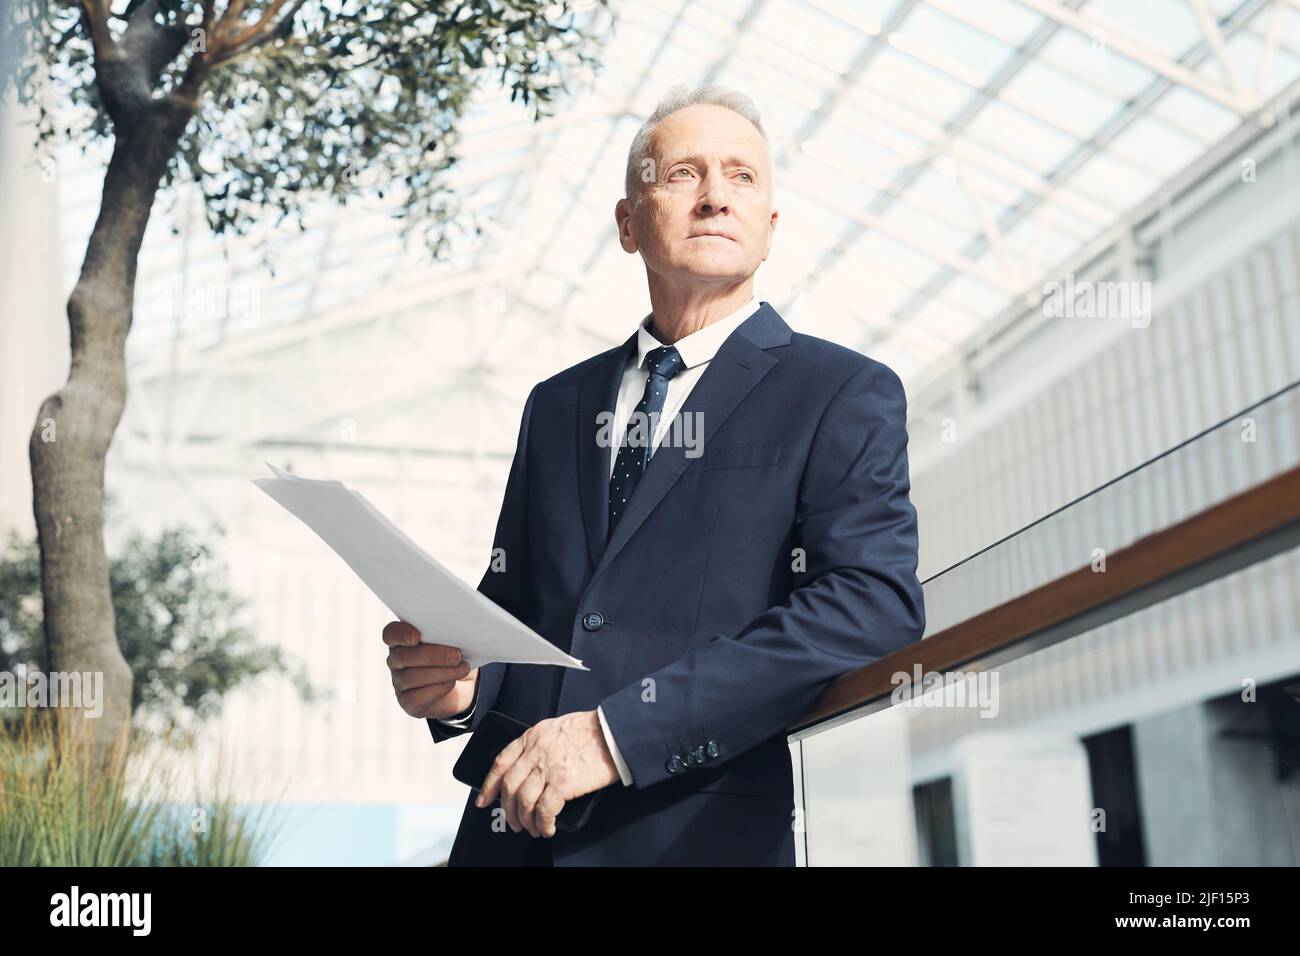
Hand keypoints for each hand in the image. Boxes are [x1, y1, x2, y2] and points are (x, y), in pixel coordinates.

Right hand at [382, 621, 476, 718]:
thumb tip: (455, 632)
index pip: (391, 634)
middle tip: (457, 655)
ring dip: (441, 673)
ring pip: (411, 677)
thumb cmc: (454, 656)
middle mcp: (396, 660)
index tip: (417, 636)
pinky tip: (451, 683)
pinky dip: (437, 689)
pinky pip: (415, 698)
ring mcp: (399, 682)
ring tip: (462, 669)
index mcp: (403, 639)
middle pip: (403, 656)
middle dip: (433, 656)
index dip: (401, 634)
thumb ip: (446, 634)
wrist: (462, 685)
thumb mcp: (453, 641)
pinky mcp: (407, 701)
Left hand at [475, 710, 618, 837]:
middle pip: (509, 786)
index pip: (501, 762)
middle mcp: (535, 751)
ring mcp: (548, 767)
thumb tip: (532, 769)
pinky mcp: (563, 783)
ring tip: (532, 829)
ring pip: (523, 801)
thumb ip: (541, 744)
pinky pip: (544, 810)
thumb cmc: (592, 730)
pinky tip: (548, 829)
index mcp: (532, 736)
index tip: (484, 800)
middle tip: (513, 822)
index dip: (489, 785)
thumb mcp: (557, 728)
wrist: (614, 732)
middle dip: (507, 809)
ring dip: (525, 820)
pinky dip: (543, 823)